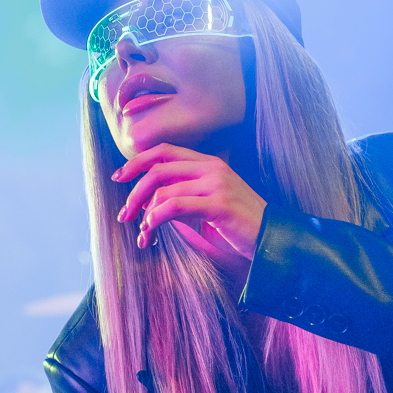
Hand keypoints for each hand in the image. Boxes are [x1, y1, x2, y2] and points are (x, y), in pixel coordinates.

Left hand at [114, 143, 265, 272]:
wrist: (274, 240)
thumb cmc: (240, 227)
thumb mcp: (209, 206)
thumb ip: (183, 198)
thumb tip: (150, 203)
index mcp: (209, 164)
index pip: (164, 152)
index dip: (137, 162)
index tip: (119, 178)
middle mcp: (212, 168)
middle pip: (158, 168)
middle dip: (134, 192)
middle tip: (124, 215)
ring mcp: (217, 184)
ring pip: (163, 190)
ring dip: (145, 215)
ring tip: (143, 235)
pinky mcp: (219, 204)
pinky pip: (175, 206)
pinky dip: (156, 219)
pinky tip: (152, 231)